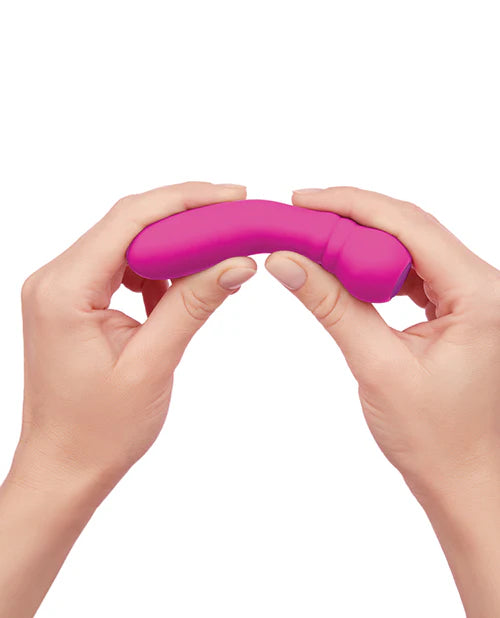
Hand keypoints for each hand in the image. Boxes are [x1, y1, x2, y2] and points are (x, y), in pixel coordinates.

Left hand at [0, 181, 255, 617]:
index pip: (130, 220)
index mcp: (65, 290)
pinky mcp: (76, 303)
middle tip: (235, 217)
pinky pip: (121, 268)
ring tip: (218, 255)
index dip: (185, 200)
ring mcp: (63, 290)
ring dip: (173, 245)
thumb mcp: (153, 364)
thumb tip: (237, 262)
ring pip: (126, 243)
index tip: (232, 196)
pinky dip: (158, 270)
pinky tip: (185, 286)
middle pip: (127, 223)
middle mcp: (56, 279)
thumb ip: (193, 305)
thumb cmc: (99, 430)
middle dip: (184, 216)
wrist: (64, 468)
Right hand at [265, 187, 499, 616]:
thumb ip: (332, 305)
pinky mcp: (456, 312)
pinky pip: (412, 275)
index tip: (304, 200)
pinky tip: (346, 272)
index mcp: (479, 295)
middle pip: (410, 230)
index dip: (352, 205)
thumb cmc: (435, 438)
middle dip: (353, 219)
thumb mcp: (377, 366)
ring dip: (362, 243)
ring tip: (315, 241)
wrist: (465, 479)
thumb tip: (287, 261)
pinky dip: (375, 269)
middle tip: (301, 217)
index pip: (409, 226)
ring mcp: (472, 298)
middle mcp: (483, 287)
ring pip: (409, 249)